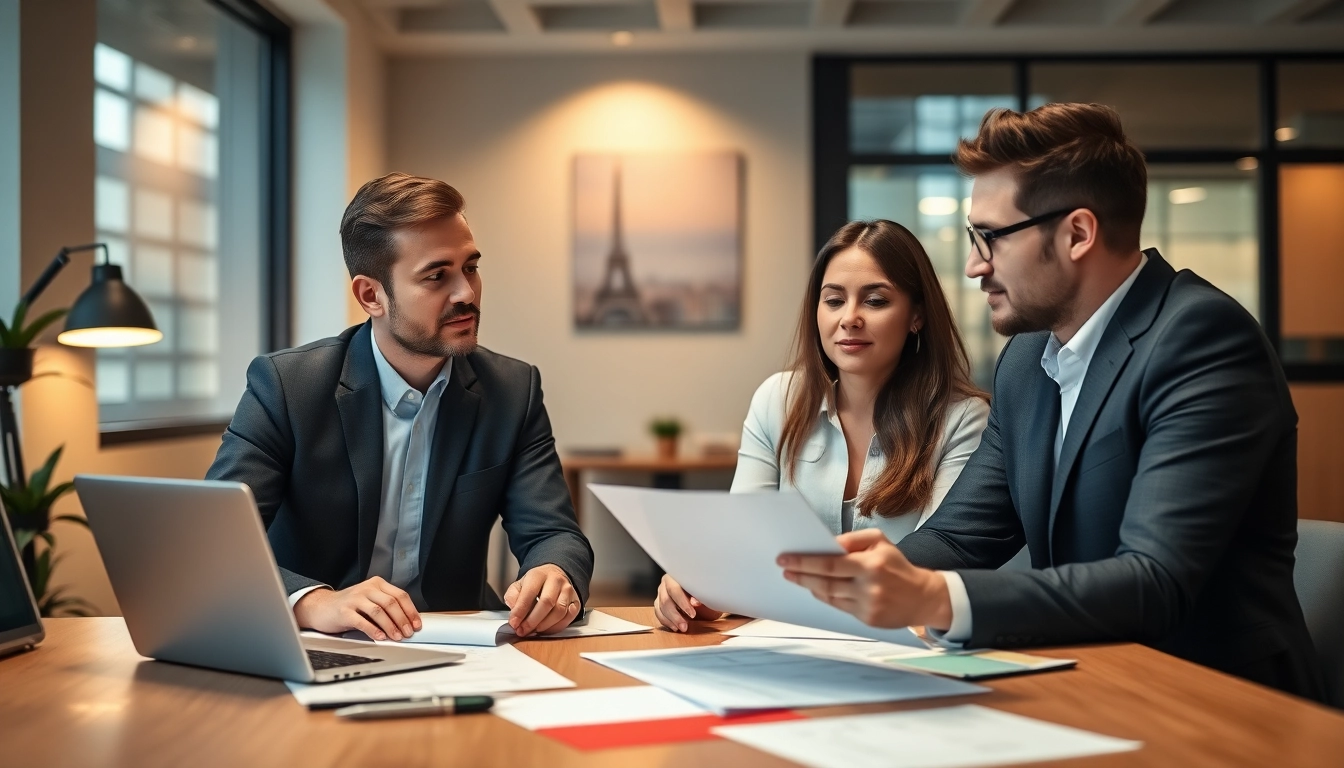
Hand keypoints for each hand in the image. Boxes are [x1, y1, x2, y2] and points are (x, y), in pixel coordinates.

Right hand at [292, 576, 421, 640]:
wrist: (321, 607)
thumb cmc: (348, 606)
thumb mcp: (369, 600)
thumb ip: (385, 606)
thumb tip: (407, 622)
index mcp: (377, 584)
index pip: (400, 595)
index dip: (411, 611)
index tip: (417, 624)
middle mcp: (367, 588)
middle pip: (391, 603)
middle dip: (403, 620)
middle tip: (408, 633)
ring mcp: (355, 599)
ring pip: (379, 611)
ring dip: (391, 626)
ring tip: (397, 637)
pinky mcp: (344, 611)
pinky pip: (362, 621)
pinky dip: (373, 630)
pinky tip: (380, 637)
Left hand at [504, 564, 579, 636]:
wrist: (554, 575)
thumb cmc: (535, 583)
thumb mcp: (519, 585)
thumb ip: (513, 597)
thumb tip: (514, 613)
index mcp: (539, 574)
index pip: (529, 593)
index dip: (520, 611)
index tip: (514, 623)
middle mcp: (556, 581)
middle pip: (547, 603)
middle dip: (532, 621)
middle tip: (522, 630)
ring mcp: (568, 591)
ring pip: (559, 611)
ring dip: (545, 625)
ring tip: (534, 630)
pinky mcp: (576, 601)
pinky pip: (569, 617)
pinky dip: (557, 627)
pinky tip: (547, 629)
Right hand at [653, 574, 722, 631]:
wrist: (704, 597)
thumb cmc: (705, 593)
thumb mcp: (707, 595)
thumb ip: (701, 597)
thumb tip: (695, 602)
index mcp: (678, 576)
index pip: (675, 589)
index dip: (683, 602)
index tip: (692, 614)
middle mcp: (667, 583)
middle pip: (665, 600)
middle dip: (675, 615)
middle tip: (685, 626)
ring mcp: (662, 592)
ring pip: (660, 607)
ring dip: (671, 620)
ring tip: (682, 628)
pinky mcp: (659, 602)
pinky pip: (658, 613)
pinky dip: (666, 621)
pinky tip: (675, 627)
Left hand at [777, 529, 951, 629]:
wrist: (923, 597)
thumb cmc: (897, 565)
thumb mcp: (880, 541)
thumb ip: (853, 539)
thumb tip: (827, 544)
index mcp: (871, 564)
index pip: (830, 563)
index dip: (804, 562)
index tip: (785, 559)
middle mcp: (869, 586)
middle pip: (826, 582)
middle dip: (801, 575)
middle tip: (784, 569)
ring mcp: (868, 605)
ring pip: (830, 596)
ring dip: (810, 587)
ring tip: (796, 577)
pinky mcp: (868, 620)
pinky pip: (839, 607)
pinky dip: (826, 597)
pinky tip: (816, 589)